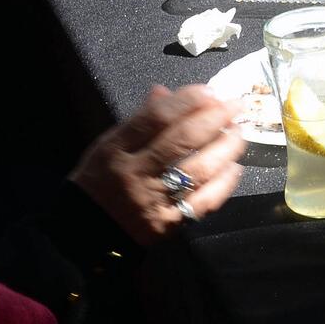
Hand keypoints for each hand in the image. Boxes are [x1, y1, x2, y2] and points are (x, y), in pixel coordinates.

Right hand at [71, 84, 244, 245]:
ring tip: (238, 133)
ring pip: (198, 170)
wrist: (86, 232)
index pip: (155, 118)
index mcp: (116, 149)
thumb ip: (138, 121)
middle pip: (181, 141)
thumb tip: (166, 92)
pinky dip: (223, 183)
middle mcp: (135, 173)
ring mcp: (153, 200)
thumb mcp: (108, 146)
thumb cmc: (98, 182)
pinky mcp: (168, 223)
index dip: (187, 101)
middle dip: (214, 118)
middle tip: (235, 106)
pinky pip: (203, 202)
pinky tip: (234, 168)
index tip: (211, 91)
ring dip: (225, 148)